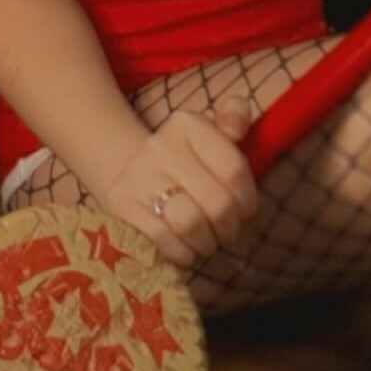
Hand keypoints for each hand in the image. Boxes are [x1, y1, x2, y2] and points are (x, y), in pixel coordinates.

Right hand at [95, 96, 258, 270]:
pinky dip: (182, 253)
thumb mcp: (209, 135)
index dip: (248, 200)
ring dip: (207, 244)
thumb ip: (233, 121)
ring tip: (209, 244)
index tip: (246, 213)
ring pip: (191, 223)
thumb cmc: (184, 160)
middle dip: (230, 229)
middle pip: (217, 203)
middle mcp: (161, 145)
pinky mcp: (122, 205)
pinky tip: (187, 251)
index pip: (234, 169)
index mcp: (189, 125)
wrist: (127, 170)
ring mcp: (139, 176)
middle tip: (229, 235)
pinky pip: (163, 239)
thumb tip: (239, 118)